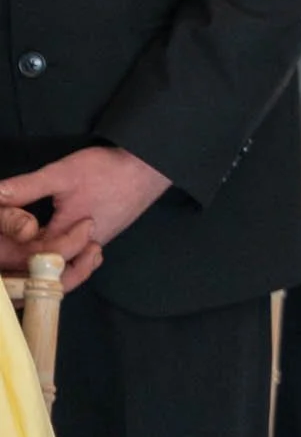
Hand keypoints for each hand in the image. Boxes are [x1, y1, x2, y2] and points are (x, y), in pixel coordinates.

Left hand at [0, 148, 168, 294]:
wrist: (151, 166)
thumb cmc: (109, 171)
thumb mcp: (62, 174)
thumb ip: (26, 187)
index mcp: (68, 239)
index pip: (31, 260)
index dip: (13, 248)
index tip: (14, 228)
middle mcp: (82, 250)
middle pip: (46, 270)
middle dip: (25, 259)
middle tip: (16, 244)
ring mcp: (94, 245)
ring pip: (62, 264)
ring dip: (42, 257)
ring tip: (30, 237)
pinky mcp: (101, 237)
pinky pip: (76, 255)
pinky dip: (61, 250)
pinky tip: (51, 234)